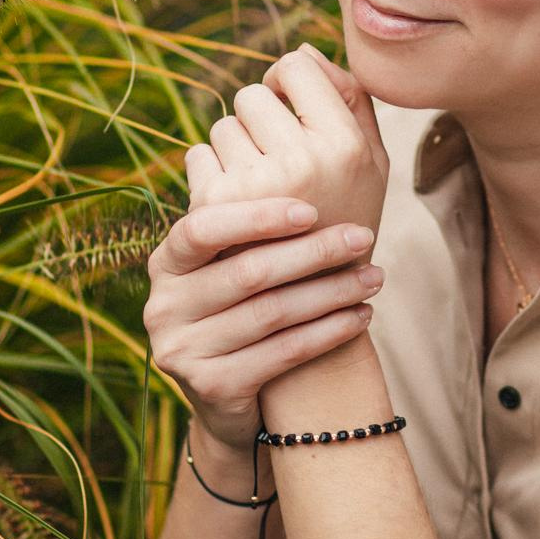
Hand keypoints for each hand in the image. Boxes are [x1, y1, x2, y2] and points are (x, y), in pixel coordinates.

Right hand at [143, 196, 386, 453]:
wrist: (225, 395)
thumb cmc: (241, 307)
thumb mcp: (230, 264)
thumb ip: (249, 220)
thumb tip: (294, 143)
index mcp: (166, 262)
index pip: (202, 228)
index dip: (257, 217)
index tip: (312, 209)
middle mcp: (165, 305)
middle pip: (248, 271)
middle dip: (314, 252)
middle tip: (364, 236)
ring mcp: (183, 349)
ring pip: (271, 313)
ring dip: (331, 292)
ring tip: (374, 277)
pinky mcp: (211, 387)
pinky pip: (282, 354)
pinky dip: (328, 332)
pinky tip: (361, 316)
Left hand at [188, 44, 388, 248]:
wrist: (316, 307)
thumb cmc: (347, 219)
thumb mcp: (371, 161)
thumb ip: (348, 99)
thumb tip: (303, 50)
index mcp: (345, 146)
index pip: (296, 65)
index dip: (287, 77)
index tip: (289, 103)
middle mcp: (302, 162)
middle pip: (252, 95)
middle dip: (259, 117)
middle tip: (275, 155)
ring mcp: (256, 186)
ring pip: (222, 127)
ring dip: (235, 148)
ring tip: (260, 188)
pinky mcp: (216, 208)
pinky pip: (197, 156)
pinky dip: (210, 173)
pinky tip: (236, 204)